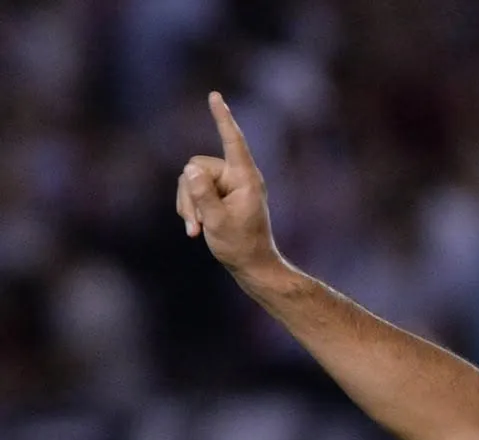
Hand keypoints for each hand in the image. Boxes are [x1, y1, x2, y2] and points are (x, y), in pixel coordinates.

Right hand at [176, 92, 282, 281]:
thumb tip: (189, 168)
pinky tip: (197, 230)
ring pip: (190, 179)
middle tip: (197, 224)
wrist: (251, 266)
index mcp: (246, 178)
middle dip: (190, 194)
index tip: (215, 96)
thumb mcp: (217, 221)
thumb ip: (202, 194)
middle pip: (196, 166)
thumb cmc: (240, 245)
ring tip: (198, 229)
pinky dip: (190, 209)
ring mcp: (226, 186)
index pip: (233, 141)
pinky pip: (192, 190)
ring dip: (189, 205)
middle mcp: (236, 177)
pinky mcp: (217, 195)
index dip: (222, 119)